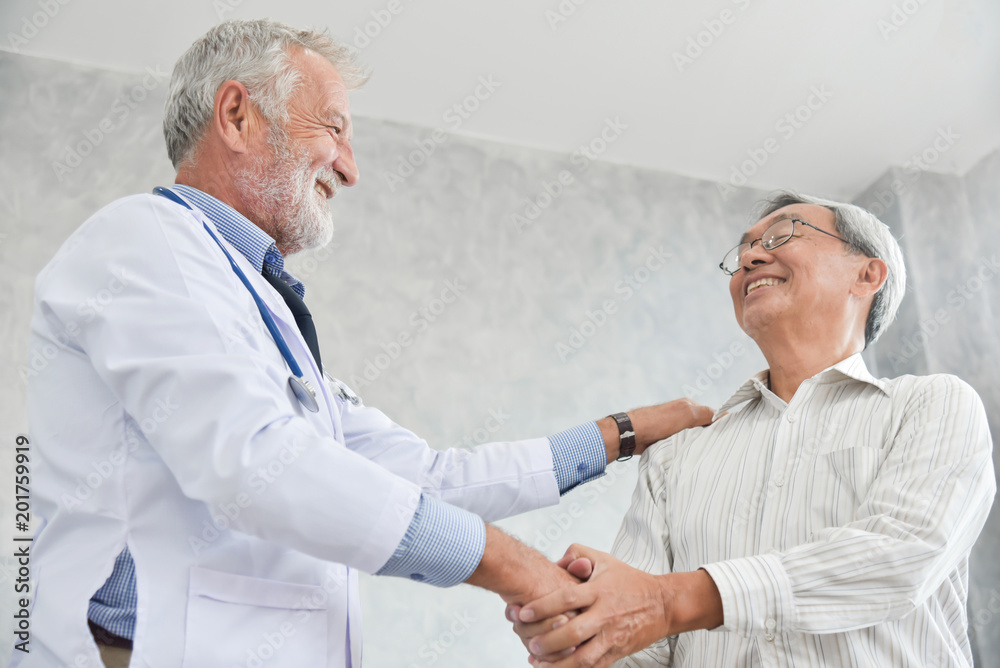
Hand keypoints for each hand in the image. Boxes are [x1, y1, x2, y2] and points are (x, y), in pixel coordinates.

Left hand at [516, 544, 723, 667]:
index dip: (543, 606)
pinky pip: (594, 667)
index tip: (523, 613)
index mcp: (600, 590)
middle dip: (548, 641)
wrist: (663, 604)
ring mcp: (612, 636)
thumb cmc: (630, 581)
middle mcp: (606, 614)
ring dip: (558, 664)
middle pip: (573, 632)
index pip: (567, 598)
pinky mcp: (617, 652)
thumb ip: (578, 554)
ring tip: (536, 662)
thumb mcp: (604, 560)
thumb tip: (556, 562)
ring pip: (583, 657)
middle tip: (530, 642)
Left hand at [599, 399, 714, 461]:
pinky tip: (690, 456)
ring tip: (704, 454)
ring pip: (693, 437)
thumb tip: (725, 415)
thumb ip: (706, 414)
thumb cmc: (657, 422)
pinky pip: (682, 445)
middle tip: (716, 448)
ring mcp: (673, 427)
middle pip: (703, 427)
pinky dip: (686, 449)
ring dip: (696, 444)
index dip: (720, 425)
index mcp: (688, 406)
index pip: (712, 415)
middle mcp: (682, 415)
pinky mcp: (666, 439)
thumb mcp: (686, 415)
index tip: (729, 437)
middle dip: (709, 436)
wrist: (631, 434)